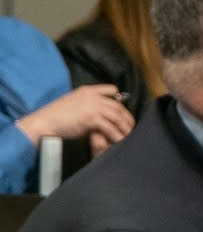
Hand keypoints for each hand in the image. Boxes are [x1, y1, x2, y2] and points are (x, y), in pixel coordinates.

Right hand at [16, 85, 134, 151]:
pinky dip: (117, 135)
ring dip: (125, 127)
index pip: (111, 89)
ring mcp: (93, 106)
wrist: (44, 122)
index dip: (120, 100)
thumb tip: (99, 117)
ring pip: (117, 116)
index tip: (124, 110)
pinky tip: (120, 141)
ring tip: (129, 136)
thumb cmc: (55, 117)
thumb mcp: (72, 104)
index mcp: (87, 91)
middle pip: (118, 105)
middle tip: (131, 127)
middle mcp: (93, 96)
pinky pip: (110, 127)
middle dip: (127, 117)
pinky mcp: (92, 118)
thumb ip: (87, 107)